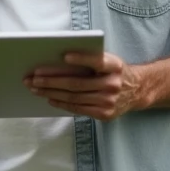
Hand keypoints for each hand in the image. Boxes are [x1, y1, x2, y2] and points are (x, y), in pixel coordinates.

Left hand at [25, 51, 143, 120]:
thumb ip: (91, 59)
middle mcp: (113, 84)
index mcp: (115, 66)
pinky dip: (61, 103)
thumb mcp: (109, 60)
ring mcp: (109, 101)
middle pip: (76, 83)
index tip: (64, 56)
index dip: (81, 59)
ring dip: (50, 92)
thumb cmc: (115, 71)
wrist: (137, 90)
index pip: (97, 61)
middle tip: (32, 77)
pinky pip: (78, 108)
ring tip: (34, 88)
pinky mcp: (105, 114)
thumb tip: (58, 60)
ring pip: (73, 97)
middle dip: (51, 80)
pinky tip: (49, 98)